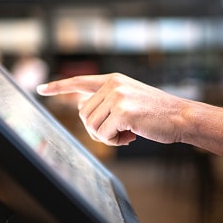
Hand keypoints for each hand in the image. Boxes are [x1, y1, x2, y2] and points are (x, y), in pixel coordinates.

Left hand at [37, 73, 185, 145]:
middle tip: (119, 131)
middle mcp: (112, 85)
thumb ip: (106, 102)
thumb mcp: (129, 100)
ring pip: (91, 126)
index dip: (58, 86)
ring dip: (106, 137)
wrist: (181, 116)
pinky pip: (104, 135)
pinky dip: (115, 142)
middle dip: (97, 129)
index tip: (41, 89)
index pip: (79, 81)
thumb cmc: (155, 113)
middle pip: (83, 115)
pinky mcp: (123, 112)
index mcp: (112, 80)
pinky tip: (130, 136)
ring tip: (126, 132)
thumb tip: (82, 112)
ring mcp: (117, 97)